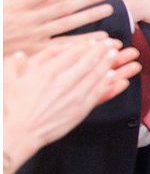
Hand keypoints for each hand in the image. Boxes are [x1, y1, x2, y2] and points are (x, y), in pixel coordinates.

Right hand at [3, 0, 113, 55]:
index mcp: (17, 6)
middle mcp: (28, 20)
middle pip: (62, 7)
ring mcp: (34, 36)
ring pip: (66, 24)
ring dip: (89, 16)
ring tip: (108, 8)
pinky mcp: (37, 50)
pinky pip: (64, 45)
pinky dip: (82, 41)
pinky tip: (100, 36)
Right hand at [3, 36, 139, 166]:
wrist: (20, 132)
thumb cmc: (12, 107)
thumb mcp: (8, 79)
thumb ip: (16, 63)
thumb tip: (22, 54)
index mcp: (46, 71)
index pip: (71, 53)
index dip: (84, 45)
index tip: (92, 41)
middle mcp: (64, 81)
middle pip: (88, 61)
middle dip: (101, 51)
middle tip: (110, 44)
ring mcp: (75, 95)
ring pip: (96, 74)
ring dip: (107, 63)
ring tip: (115, 54)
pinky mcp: (81, 108)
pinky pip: (98, 92)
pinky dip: (107, 82)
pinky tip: (112, 75)